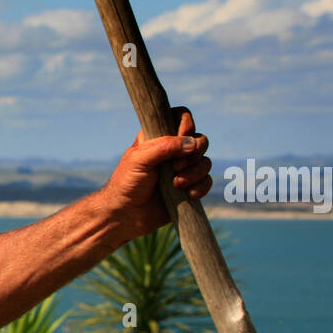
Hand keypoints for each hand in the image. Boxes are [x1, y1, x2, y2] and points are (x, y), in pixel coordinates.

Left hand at [98, 107, 211, 243]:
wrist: (125, 215)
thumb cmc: (127, 184)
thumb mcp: (140, 159)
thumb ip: (165, 146)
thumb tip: (192, 143)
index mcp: (159, 137)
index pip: (180, 117)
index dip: (186, 124)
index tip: (181, 136)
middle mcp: (173, 151)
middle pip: (200, 140)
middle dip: (193, 153)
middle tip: (175, 167)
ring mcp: (182, 170)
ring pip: (205, 162)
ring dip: (195, 173)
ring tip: (176, 184)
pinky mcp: (188, 188)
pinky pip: (206, 182)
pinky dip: (201, 187)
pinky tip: (188, 194)